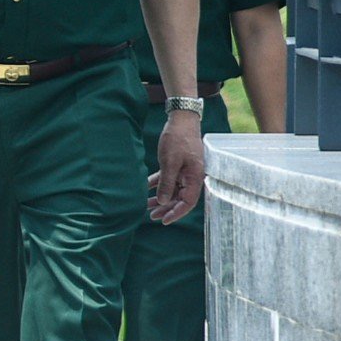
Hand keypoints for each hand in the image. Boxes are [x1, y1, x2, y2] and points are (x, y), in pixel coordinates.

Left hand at [148, 109, 206, 224]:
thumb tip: (164, 202)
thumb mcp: (170, 162)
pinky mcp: (177, 165)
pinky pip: (168, 179)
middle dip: (166, 208)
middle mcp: (192, 177)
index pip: (188, 202)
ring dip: (161, 198)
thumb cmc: (178, 139)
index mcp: (196, 178)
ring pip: (173, 190)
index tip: (163, 220)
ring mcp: (185, 171)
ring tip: (146, 206)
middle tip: (151, 216)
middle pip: (180, 198)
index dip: (176, 213)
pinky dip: (157, 184)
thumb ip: (168, 183)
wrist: (181, 120)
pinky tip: (144, 189)